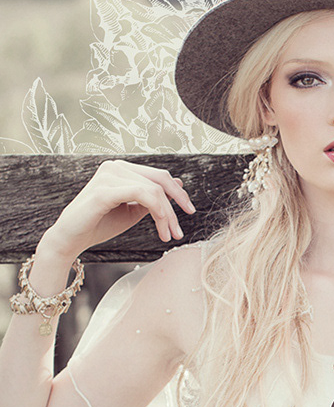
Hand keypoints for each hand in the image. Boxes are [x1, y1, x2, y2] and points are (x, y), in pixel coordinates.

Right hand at [39, 159, 195, 259]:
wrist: (71, 239)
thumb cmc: (101, 224)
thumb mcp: (134, 210)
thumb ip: (153, 198)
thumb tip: (178, 184)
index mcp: (123, 169)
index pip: (159, 176)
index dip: (177, 194)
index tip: (189, 212)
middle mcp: (116, 167)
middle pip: (160, 181)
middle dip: (176, 206)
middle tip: (180, 231)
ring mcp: (109, 175)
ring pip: (154, 190)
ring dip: (166, 215)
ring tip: (169, 235)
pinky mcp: (104, 190)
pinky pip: (141, 195)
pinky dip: (157, 211)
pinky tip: (161, 228)